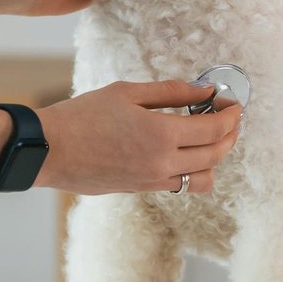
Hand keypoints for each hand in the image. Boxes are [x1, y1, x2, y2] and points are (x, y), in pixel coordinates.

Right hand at [34, 79, 242, 194]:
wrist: (49, 150)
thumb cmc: (82, 116)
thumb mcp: (127, 92)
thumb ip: (171, 92)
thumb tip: (205, 92)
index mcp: (161, 135)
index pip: (214, 129)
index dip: (230, 115)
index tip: (233, 104)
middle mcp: (163, 164)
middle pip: (215, 154)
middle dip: (230, 135)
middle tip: (230, 118)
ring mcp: (153, 181)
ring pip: (203, 178)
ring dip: (215, 158)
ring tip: (210, 138)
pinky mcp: (141, 190)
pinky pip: (180, 186)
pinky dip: (193, 170)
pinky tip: (184, 151)